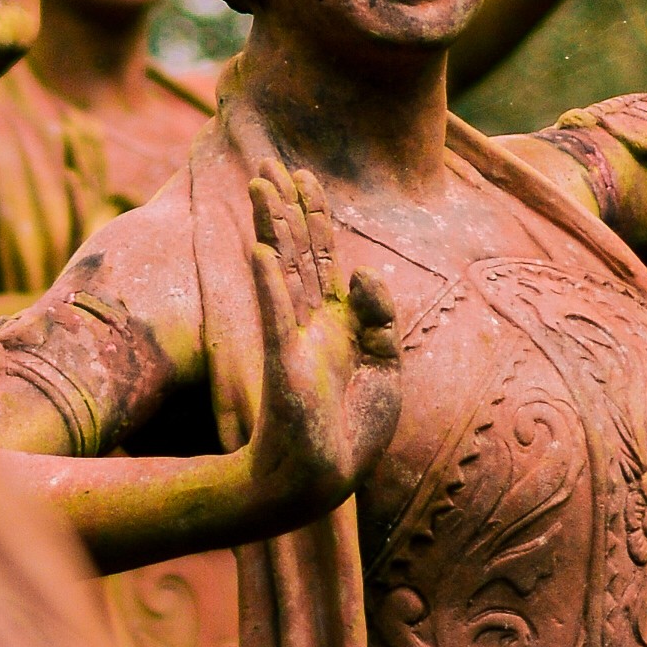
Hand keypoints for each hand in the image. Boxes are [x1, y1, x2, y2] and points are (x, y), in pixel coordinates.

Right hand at [242, 168, 399, 519]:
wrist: (323, 481)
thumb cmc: (352, 433)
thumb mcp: (387, 369)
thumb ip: (381, 317)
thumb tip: (365, 271)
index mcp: (336, 323)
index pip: (324, 257)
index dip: (315, 216)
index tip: (304, 177)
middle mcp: (310, 323)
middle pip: (297, 252)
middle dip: (286, 208)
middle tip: (273, 165)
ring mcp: (294, 339)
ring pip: (282, 270)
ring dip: (272, 228)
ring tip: (260, 185)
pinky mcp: (285, 364)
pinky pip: (277, 316)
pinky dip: (272, 284)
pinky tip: (265, 253)